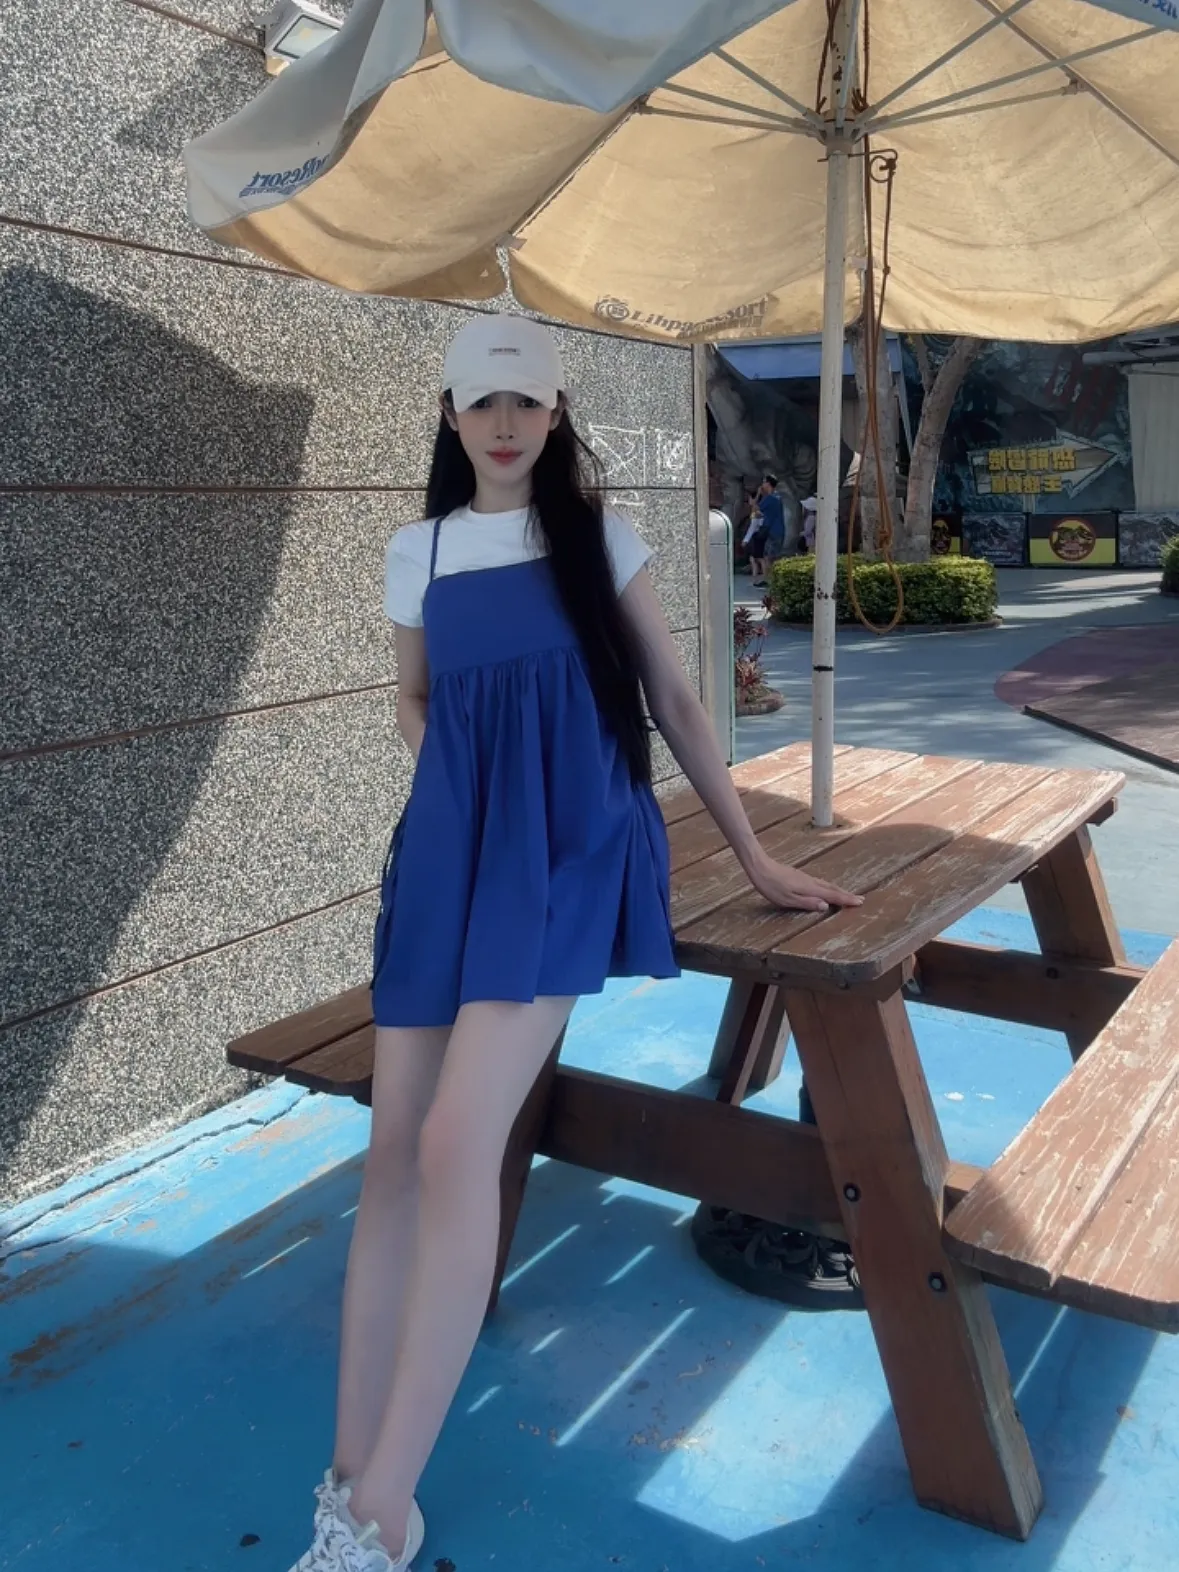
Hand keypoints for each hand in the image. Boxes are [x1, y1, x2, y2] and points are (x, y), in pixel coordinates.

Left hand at [746, 853, 863, 913]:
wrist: (760, 867)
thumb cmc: (772, 886)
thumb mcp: (787, 899)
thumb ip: (807, 903)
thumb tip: (826, 906)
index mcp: (810, 888)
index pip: (832, 895)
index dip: (846, 899)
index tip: (860, 902)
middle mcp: (811, 882)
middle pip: (832, 888)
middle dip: (846, 894)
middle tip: (860, 899)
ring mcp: (806, 877)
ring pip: (827, 884)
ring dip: (838, 890)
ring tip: (847, 895)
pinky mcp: (800, 876)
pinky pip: (820, 882)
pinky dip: (829, 887)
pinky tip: (826, 889)